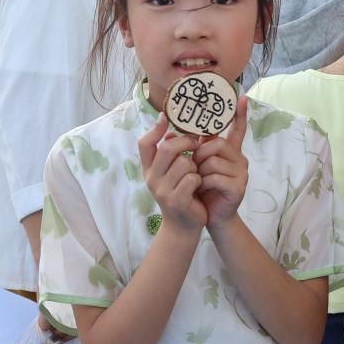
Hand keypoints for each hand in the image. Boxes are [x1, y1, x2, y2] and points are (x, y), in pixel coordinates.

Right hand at [137, 112, 206, 231]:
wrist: (183, 227)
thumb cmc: (182, 194)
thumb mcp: (173, 174)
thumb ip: (171, 155)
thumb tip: (171, 132)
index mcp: (149, 169)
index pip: (144, 143)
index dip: (155, 129)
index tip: (165, 117)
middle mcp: (151, 178)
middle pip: (168, 148)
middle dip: (186, 143)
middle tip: (197, 144)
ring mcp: (162, 190)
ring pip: (184, 163)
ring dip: (195, 166)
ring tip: (196, 174)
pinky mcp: (176, 200)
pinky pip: (192, 178)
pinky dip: (199, 179)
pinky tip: (198, 186)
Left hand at [194, 97, 248, 228]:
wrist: (209, 217)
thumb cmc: (201, 190)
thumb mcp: (192, 167)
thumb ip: (186, 149)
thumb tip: (168, 132)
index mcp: (229, 152)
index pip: (237, 129)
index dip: (240, 114)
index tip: (242, 97)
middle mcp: (239, 159)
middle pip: (216, 143)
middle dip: (198, 155)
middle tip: (194, 168)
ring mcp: (241, 173)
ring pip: (213, 161)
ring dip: (199, 171)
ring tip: (198, 182)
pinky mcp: (238, 187)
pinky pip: (215, 177)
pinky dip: (203, 183)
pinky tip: (202, 190)